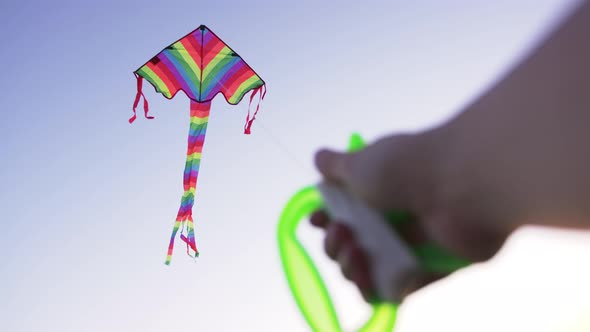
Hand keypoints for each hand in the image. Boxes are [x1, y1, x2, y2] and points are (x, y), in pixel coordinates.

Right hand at [311, 132, 510, 300]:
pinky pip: (401, 287)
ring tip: (356, 255)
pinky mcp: (433, 268)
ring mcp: (414, 244)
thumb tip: (317, 158)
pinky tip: (369, 281)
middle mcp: (395, 216)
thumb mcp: (361, 161)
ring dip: (352, 268)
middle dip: (335, 245)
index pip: (345, 212)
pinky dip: (380, 289)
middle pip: (353, 243)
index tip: (317, 219)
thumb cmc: (407, 167)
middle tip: (342, 235)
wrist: (462, 184)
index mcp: (379, 189)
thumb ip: (336, 165)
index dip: (326, 220)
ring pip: (373, 269)